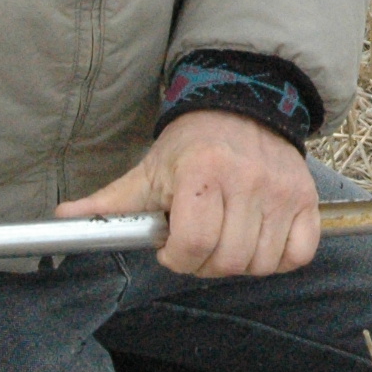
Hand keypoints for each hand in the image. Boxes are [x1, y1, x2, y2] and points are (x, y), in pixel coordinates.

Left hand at [61, 110, 320, 278]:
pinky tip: (259, 241)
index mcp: (203, 174)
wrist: (242, 107)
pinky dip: (279, 258)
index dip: (178, 258)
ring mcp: (282, 192)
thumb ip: (110, 203)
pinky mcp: (308, 200)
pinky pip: (299, 254)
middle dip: (205, 264)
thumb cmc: (190, 146)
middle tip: (198, 245)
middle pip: (228, 261)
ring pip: (262, 263)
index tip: (173, 247)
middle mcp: (248, 181)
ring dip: (241, 263)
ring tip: (227, 239)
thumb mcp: (148, 171)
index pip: (193, 245)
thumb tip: (64, 218)